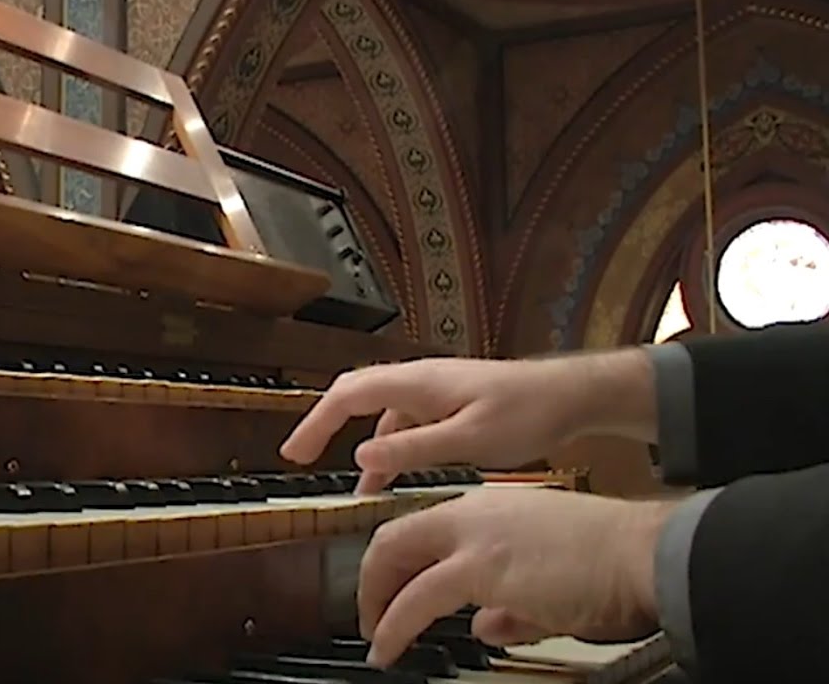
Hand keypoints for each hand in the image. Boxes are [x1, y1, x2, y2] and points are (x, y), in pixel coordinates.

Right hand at [279, 351, 655, 492]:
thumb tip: (361, 455)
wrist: (569, 397)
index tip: (295, 453)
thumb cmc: (526, 413)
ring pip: (379, 412)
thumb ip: (412, 448)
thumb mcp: (468, 440)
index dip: (316, 422)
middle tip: (301, 457)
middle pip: (354, 395)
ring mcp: (432, 391)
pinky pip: (403, 423)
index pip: (348, 396)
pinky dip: (388, 448)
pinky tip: (392, 477)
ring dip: (360, 443)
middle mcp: (418, 381)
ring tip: (352, 485)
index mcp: (417, 384)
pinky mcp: (447, 403)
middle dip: (324, 425)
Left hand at [358, 488, 671, 666]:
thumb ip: (512, 607)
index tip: (392, 589)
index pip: (427, 528)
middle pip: (396, 536)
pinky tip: (389, 647)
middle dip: (374, 578)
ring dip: (376, 602)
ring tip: (376, 636)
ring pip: (394, 558)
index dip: (401, 563)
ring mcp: (475, 536)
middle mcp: (476, 514)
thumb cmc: (616, 564)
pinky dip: (394, 625)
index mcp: (493, 510)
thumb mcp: (552, 586)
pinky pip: (416, 598)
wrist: (645, 553)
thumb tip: (487, 628)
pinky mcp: (480, 567)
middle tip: (370, 611)